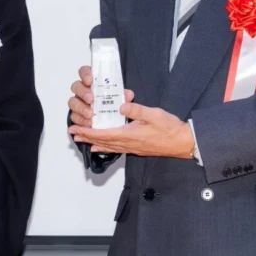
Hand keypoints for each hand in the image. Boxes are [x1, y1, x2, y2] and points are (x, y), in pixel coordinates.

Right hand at [68, 65, 134, 127]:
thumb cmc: (113, 104)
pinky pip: (74, 116)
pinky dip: (81, 120)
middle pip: (76, 86)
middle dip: (83, 92)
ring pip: (72, 102)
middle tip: (91, 99)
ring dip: (81, 108)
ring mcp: (78, 103)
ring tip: (90, 115)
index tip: (90, 80)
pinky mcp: (77, 115)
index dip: (85, 74)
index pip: (85, 72)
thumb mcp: (120, 98)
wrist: (111, 120)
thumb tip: (128, 95)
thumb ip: (124, 95)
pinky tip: (88, 123)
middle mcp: (83, 90)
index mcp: (93, 82)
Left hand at [69, 102, 194, 158]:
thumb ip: (135, 110)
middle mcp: (128, 143)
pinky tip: (102, 146)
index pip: (103, 134)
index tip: (76, 130)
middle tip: (72, 134)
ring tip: (82, 140)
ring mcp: (132, 147)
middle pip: (102, 142)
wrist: (182, 142)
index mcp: (129, 134)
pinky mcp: (137, 148)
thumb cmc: (169, 128)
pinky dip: (105, 147)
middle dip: (86, 137)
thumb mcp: (153, 114)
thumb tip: (120, 106)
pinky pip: (116, 148)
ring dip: (94, 142)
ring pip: (108, 146)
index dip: (88, 132)